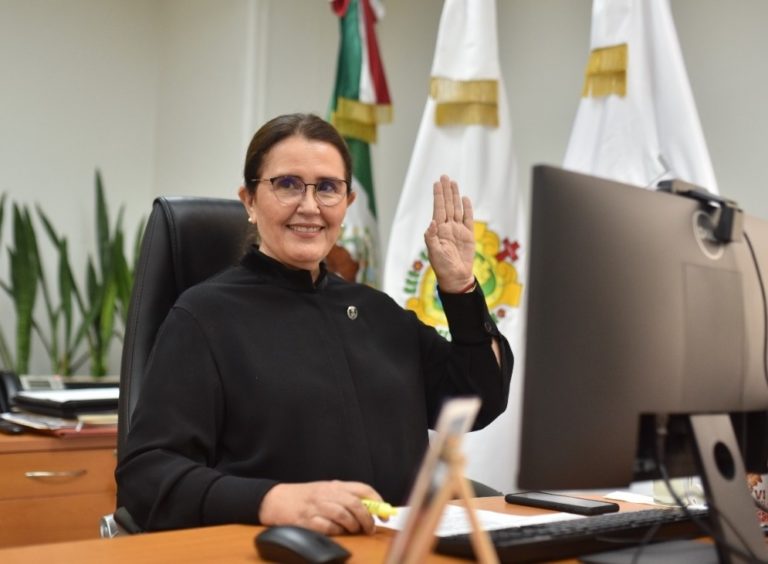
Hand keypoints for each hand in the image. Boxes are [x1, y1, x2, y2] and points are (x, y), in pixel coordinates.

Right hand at [258, 480, 381, 534]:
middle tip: (370, 528)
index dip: (377, 501)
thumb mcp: (326, 490)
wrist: (276, 500)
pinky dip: (335, 532)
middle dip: (367, 519)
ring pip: (343, 515)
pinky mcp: (306, 521)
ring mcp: (316, 507)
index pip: (362, 489)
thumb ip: (346, 497)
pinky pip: (327, 528)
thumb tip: (372, 510)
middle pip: (355, 504)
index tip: (385, 514)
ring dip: (352, 526)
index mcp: (334, 485)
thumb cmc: (305, 497)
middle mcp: (326, 494)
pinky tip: (336, 531)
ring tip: (353, 530)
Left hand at [424, 175, 474, 291]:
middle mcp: (448, 227)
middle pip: (447, 205)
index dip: (438, 196)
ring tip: (453, 183)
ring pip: (457, 209)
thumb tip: (432, 222)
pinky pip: (468, 219)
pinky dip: (467, 208)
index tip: (437, 183)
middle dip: (446, 191)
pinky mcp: (468, 235)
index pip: (438, 209)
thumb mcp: (434, 253)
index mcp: (439, 230)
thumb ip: (431, 237)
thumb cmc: (442, 267)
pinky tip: (464, 199)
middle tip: (445, 176)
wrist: (456, 277)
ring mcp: (458, 230)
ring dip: (455, 196)